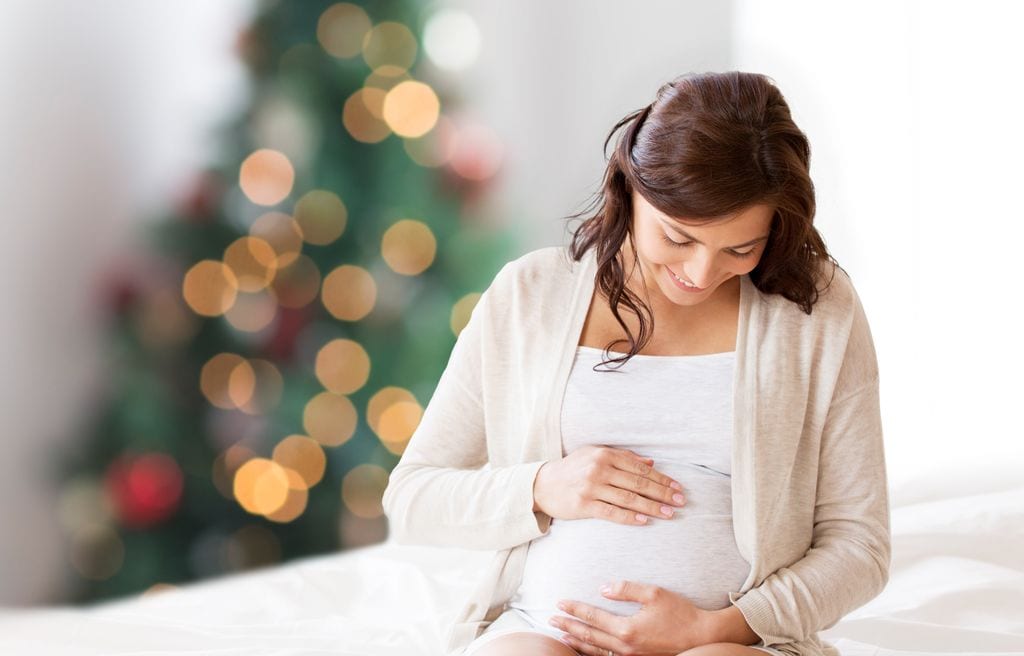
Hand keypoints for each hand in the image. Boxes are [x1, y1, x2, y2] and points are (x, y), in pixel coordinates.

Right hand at [532, 446, 686, 525]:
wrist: (543, 484)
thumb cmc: (573, 469)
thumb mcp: (595, 455)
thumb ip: (623, 457)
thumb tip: (651, 462)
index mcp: (605, 454)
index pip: (640, 468)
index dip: (662, 479)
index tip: (678, 488)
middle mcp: (599, 469)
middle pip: (638, 483)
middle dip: (663, 494)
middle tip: (680, 502)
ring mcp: (591, 487)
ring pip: (629, 499)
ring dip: (652, 508)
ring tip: (669, 514)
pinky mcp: (584, 505)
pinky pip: (612, 513)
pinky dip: (630, 517)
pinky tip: (645, 521)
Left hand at [549, 580, 711, 655]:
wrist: (702, 637)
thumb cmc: (680, 613)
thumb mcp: (654, 593)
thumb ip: (626, 589)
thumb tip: (602, 588)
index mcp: (627, 629)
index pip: (593, 617)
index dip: (574, 610)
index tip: (559, 603)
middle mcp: (625, 646)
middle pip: (589, 636)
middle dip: (568, 627)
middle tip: (550, 620)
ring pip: (595, 651)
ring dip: (576, 642)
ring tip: (560, 636)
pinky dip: (592, 652)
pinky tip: (586, 648)